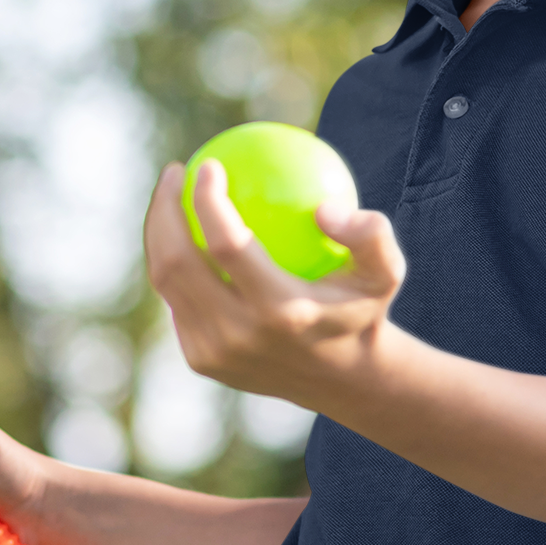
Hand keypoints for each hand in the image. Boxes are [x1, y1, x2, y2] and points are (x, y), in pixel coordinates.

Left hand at [142, 158, 406, 411]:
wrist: (343, 380)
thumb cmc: (362, 308)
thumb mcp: (386, 271)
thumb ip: (370, 234)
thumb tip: (324, 208)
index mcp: (281, 311)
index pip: (227, 246)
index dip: (208, 200)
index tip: (210, 164)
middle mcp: (239, 335)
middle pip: (178, 263)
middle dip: (165, 208)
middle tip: (177, 171)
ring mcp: (214, 352)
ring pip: (166, 281)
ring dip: (159, 231)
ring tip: (171, 192)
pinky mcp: (201, 360)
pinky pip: (176, 300)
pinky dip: (172, 261)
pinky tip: (181, 227)